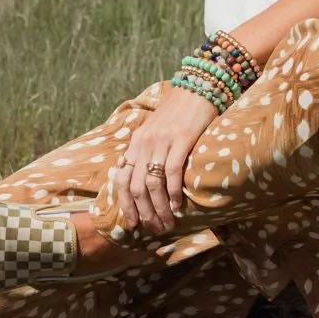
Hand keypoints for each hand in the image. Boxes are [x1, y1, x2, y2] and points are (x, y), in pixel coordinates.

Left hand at [113, 84, 218, 234]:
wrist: (196, 88)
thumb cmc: (178, 114)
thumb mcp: (154, 132)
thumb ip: (147, 153)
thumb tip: (144, 183)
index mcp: (136, 143)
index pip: (122, 179)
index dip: (125, 204)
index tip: (132, 223)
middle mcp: (144, 144)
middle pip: (136, 187)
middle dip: (144, 213)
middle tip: (154, 229)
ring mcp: (162, 142)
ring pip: (153, 184)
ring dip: (159, 208)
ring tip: (167, 223)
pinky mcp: (181, 140)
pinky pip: (172, 172)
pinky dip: (173, 192)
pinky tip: (178, 206)